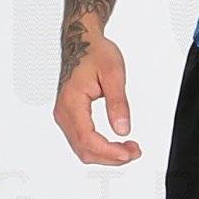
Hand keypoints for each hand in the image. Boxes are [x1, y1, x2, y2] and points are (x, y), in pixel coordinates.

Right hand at [52, 28, 141, 165]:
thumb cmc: (94, 53)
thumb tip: (123, 129)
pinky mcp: (70, 117)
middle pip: (84, 149)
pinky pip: (82, 141)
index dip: (109, 151)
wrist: (81, 42)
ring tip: (129, 149)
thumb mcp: (113, 74)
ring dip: (106, 154)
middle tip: (135, 151)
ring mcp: (64, 116)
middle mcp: (63, 112)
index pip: (87, 138)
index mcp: (72, 102)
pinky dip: (100, 147)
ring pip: (83, 149)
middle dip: (111, 157)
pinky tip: (116, 144)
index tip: (128, 153)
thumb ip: (118, 103)